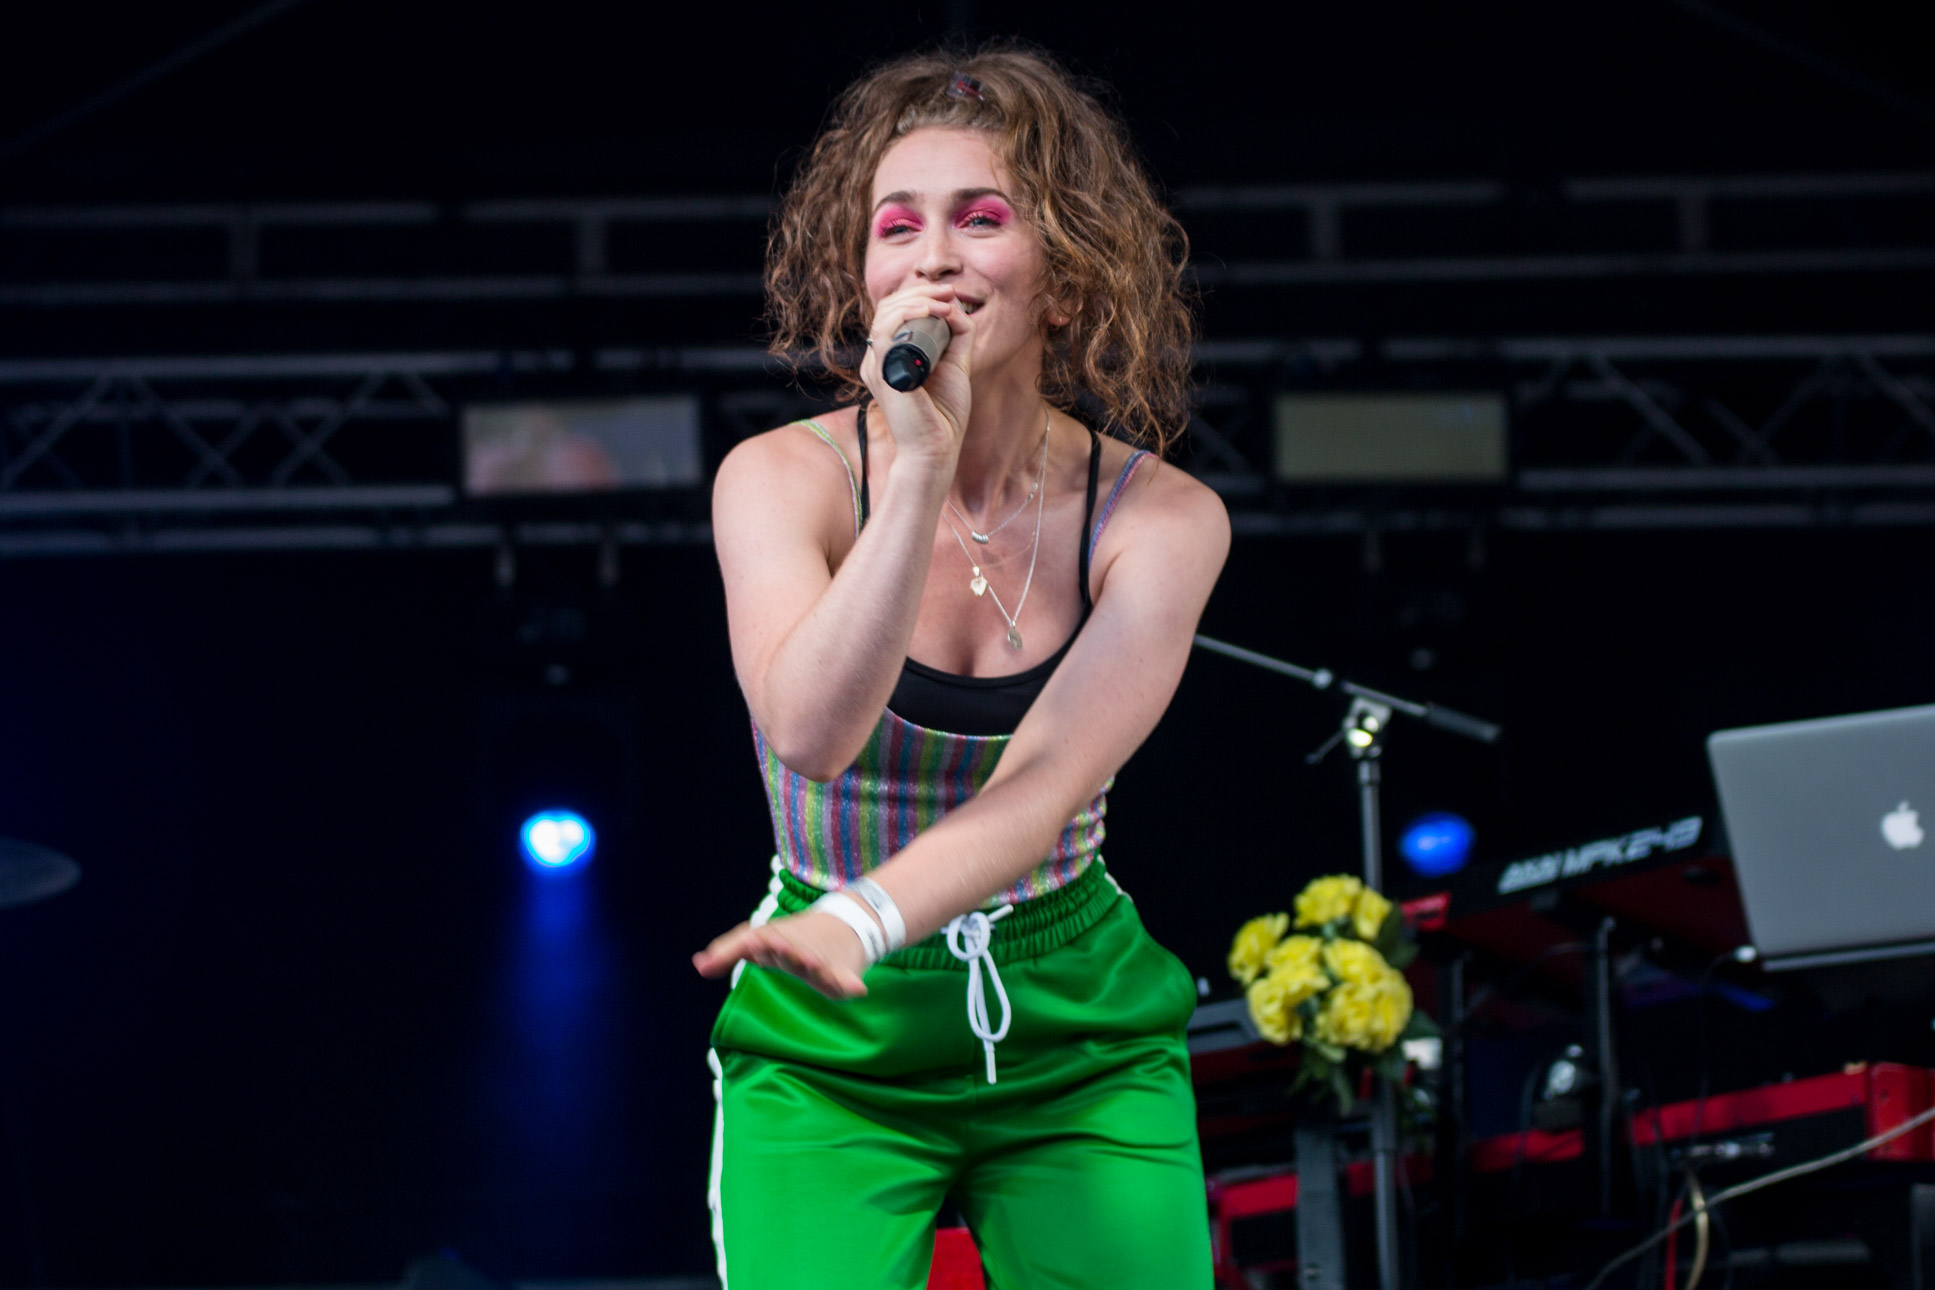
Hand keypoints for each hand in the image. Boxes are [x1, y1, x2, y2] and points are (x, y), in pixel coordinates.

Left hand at [692, 910, 870, 999]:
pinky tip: (857, 990)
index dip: (739, 947)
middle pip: (785, 948)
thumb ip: (729, 951)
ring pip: (815, 961)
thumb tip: (698, 964)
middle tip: (769, 945)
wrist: (846, 923)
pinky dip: (851, 983)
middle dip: (779, 948)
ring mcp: (820, 958)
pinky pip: (846, 980)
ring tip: (811, 961)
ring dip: (811, 961)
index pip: (751, 940)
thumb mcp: (761, 939)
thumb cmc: (793, 937)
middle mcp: (796, 946)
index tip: (737, 945)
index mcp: (773, 939)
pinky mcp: (841, 972)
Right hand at [859, 283, 973, 470]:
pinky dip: (908, 314)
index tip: (949, 293)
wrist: (936, 448)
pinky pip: (885, 332)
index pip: (894, 311)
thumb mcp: (955, 363)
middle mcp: (878, 358)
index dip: (920, 294)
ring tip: (943, 301)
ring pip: (885, 314)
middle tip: (948, 291)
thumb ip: (957, 335)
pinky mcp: (882, 373)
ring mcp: (876, 366)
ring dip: (916, 299)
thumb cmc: (943, 414)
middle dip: (920, 291)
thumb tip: (956, 306)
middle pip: (888, 307)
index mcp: (890, 355)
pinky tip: (931, 312)